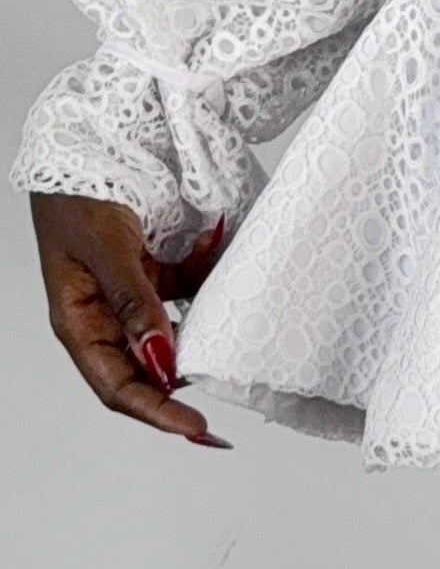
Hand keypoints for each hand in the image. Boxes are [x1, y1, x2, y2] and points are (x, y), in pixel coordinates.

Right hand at [32, 192, 232, 447]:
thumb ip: (134, 301)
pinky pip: (186, 289)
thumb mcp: (106, 248)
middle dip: (178, 393)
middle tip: (222, 418)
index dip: (154, 412)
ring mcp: (130, 292)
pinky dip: (205, 280)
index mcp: (79, 320)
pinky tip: (219, 251)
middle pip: (143, 371)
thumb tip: (160, 356)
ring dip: (199, 336)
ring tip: (231, 342)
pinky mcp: (152, 269)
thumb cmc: (78, 193)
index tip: (194, 428)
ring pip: (169, 333)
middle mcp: (103, 315)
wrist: (88, 140)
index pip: (116, 385)